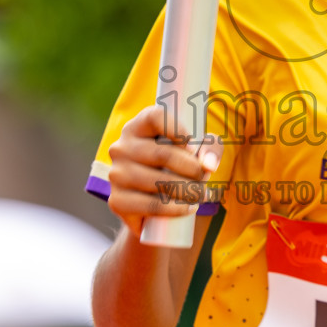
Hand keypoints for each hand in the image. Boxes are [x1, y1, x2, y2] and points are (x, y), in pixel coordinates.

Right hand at [105, 103, 219, 238]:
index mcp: (138, 126)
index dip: (178, 130)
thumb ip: (210, 147)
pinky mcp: (116, 200)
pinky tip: (188, 208)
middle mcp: (121, 147)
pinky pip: (150, 205)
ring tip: (200, 195)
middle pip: (162, 154)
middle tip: (204, 178)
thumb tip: (209, 164)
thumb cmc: (178, 169)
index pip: (155, 117)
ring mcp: (116, 174)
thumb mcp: (197, 152)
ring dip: (187, 191)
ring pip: (158, 182)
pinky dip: (175, 209)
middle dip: (192, 169)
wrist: (154, 207)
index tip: (194, 148)